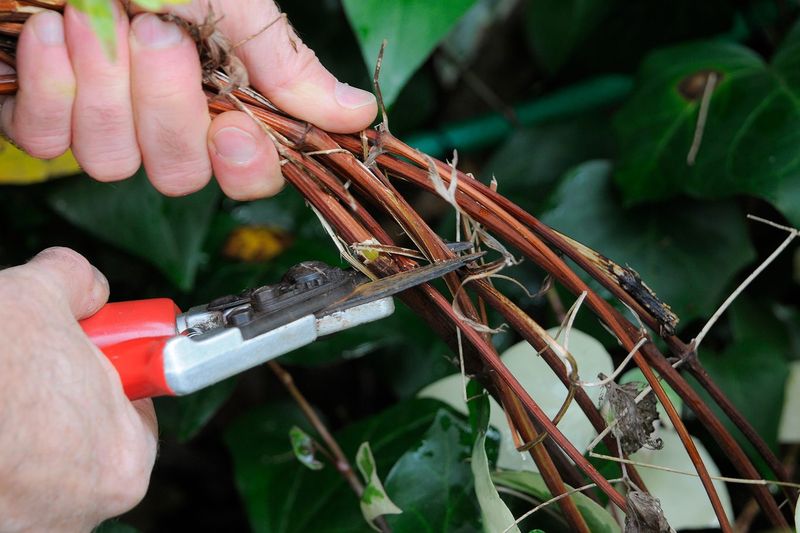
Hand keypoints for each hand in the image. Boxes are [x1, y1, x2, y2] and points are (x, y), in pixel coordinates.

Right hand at [0, 247, 157, 531]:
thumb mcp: (37, 294)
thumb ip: (79, 283)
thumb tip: (85, 285)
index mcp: (122, 459)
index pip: (133, 411)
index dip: (107, 375)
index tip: (83, 357)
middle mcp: (82, 510)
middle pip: (82, 439)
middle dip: (57, 400)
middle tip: (25, 369)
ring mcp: (30, 528)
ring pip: (35, 467)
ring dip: (18, 432)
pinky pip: (3, 486)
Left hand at [1, 0, 376, 198]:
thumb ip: (285, 61)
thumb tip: (359, 112)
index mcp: (219, 94)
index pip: (248, 174)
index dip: (244, 165)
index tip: (233, 123)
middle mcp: (164, 118)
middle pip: (180, 174)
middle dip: (165, 106)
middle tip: (152, 32)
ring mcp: (102, 120)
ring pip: (112, 164)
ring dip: (104, 87)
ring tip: (89, 16)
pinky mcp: (42, 115)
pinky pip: (47, 144)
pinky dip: (51, 87)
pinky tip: (49, 31)